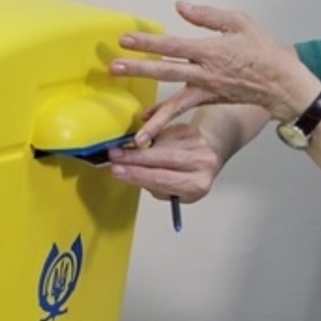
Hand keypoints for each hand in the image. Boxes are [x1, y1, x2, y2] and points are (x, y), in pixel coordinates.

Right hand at [107, 122, 222, 203]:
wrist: (207, 155)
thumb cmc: (187, 178)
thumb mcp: (173, 192)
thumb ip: (153, 184)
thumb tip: (126, 170)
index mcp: (197, 184)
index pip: (161, 179)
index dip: (136, 174)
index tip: (116, 171)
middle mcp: (202, 163)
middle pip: (162, 158)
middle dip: (133, 157)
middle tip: (113, 156)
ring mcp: (198, 143)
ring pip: (160, 143)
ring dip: (138, 147)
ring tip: (123, 151)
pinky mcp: (190, 129)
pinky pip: (163, 132)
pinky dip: (149, 138)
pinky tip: (144, 144)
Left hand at [110, 1, 320, 146]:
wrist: (282, 82)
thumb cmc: (263, 48)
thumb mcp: (239, 22)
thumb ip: (207, 15)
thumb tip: (180, 7)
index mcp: (210, 49)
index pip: (173, 45)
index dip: (148, 42)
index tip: (126, 39)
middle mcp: (205, 72)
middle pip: (166, 70)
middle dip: (139, 69)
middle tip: (114, 68)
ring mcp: (207, 89)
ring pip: (174, 100)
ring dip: (153, 108)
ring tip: (134, 116)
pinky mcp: (209, 100)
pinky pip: (184, 109)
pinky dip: (166, 115)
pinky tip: (148, 122)